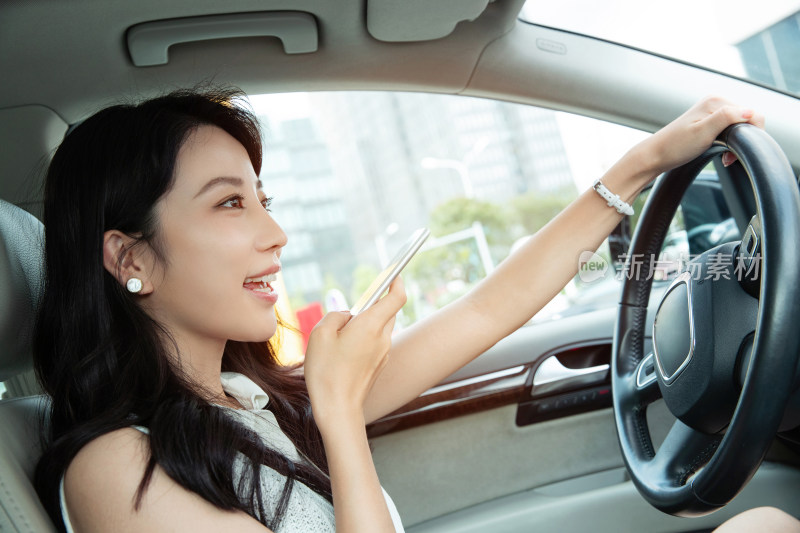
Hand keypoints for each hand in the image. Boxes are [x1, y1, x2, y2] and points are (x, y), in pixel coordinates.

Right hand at [303, 277, 406, 430]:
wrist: (338, 409)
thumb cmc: (327, 371)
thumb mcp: (320, 334)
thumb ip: (336, 316)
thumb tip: (347, 315)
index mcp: (371, 325)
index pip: (396, 297)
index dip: (398, 282)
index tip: (394, 274)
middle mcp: (382, 338)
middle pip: (387, 311)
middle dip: (373, 306)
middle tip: (350, 312)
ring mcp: (383, 353)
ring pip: (379, 328)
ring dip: (365, 325)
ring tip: (339, 339)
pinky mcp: (379, 365)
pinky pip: (374, 344)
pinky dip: (363, 341)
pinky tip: (344, 353)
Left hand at [635, 96, 764, 176]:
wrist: (655, 156)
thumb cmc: (675, 147)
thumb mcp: (704, 132)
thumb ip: (727, 118)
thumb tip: (750, 111)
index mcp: (715, 101)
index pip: (752, 113)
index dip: (750, 134)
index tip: (735, 152)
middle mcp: (714, 102)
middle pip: (746, 120)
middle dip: (742, 139)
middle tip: (727, 157)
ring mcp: (710, 112)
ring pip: (738, 127)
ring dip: (736, 143)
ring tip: (724, 157)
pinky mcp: (707, 122)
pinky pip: (728, 130)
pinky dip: (729, 143)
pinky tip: (721, 153)